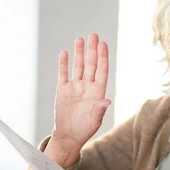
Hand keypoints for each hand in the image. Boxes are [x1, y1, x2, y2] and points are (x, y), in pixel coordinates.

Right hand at [46, 34, 110, 164]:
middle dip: (92, 50)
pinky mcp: (63, 89)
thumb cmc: (84, 129)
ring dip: (79, 53)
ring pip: (78, 66)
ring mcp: (75, 86)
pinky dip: (63, 64)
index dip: (103, 58)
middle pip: (91, 65)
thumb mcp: (94, 120)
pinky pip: (64, 74)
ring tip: (80, 39)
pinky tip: (64, 53)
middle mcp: (87, 86)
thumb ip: (99, 110)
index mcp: (98, 92)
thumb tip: (107, 101)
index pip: (101, 71)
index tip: (103, 44)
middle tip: (94, 35)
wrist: (68, 135)